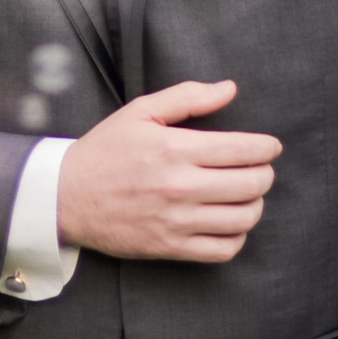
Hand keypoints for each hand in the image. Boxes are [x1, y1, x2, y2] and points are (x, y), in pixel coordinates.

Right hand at [56, 80, 279, 262]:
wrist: (66, 196)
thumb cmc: (104, 151)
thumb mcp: (139, 112)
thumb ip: (187, 97)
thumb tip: (229, 89)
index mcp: (174, 148)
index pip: (242, 149)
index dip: (266, 147)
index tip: (270, 147)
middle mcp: (179, 186)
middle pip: (251, 184)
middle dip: (265, 174)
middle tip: (260, 169)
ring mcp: (176, 220)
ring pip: (243, 218)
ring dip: (255, 204)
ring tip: (247, 195)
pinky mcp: (170, 246)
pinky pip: (224, 249)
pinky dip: (237, 237)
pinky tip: (229, 222)